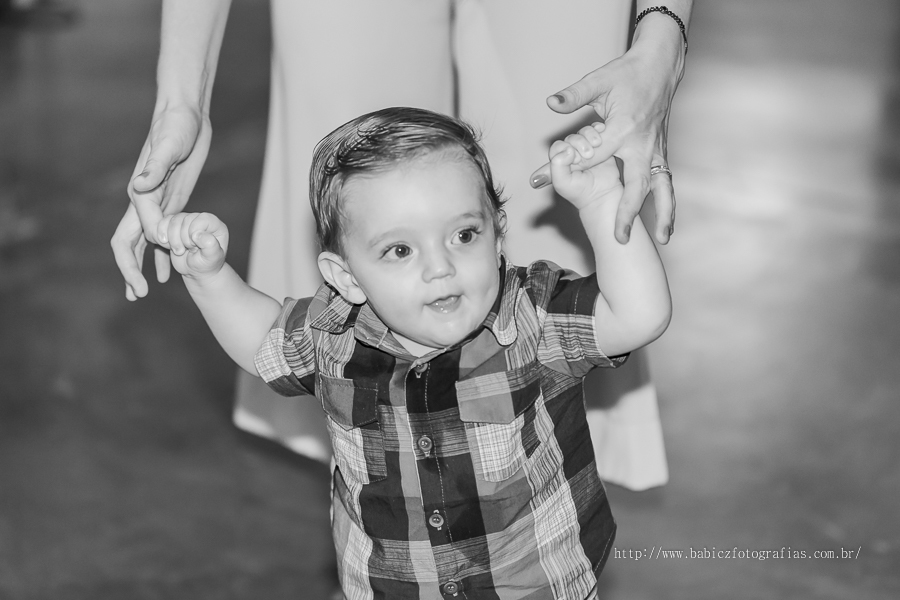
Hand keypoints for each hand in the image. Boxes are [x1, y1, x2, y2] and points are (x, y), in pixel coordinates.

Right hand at [111, 105, 210, 299]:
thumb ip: (156, 167)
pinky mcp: (171, 201)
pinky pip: (163, 235)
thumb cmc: (178, 126)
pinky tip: (166, 274)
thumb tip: (139, 186)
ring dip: (140, 268)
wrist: (186, 115)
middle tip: (135, 296)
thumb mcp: (170, 145)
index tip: (154, 278)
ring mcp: (158, 203)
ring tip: (139, 293)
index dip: (143, 257)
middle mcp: (144, 200)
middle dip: (130, 270)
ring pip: (143, 243)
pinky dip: (163, 255)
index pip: (137, 232)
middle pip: (129, 243)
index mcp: (142, 192)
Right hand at [156, 212, 228, 279]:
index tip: (196, 247)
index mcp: (215, 225)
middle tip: (189, 250)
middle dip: (183, 239)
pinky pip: (163, 222)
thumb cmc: (207, 264)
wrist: (196, 271)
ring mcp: (186, 222)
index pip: (202, 218)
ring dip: (172, 239)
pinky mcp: (174, 226)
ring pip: (173, 221)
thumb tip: (198, 234)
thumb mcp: (212, 258)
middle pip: (185, 219)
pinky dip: (162, 234)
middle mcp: (201, 220)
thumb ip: (211, 245)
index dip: (194, 233)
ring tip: (180, 251)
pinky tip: (166, 244)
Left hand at [530, 43, 681, 244]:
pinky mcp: (661, 152)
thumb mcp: (598, 81)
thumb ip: (574, 96)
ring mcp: (655, 149)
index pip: (594, 156)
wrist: (661, 66)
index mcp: (624, 128)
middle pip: (637, 184)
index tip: (546, 185)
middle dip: (628, 212)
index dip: (571, 169)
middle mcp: (642, 143)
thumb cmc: (627, 73)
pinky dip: (667, 203)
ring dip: (662, 214)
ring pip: (660, 186)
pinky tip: (667, 225)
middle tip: (619, 237)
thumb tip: (551, 103)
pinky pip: (666, 181)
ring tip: (661, 239)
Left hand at [548, 125, 622, 210]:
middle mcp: (572, 155)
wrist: (604, 196)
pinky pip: (597, 131)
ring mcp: (586, 150)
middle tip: (588, 154)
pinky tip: (602, 130)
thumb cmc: (581, 193)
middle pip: (572, 137)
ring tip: (596, 144)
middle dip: (579, 142)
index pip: (558, 146)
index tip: (576, 159)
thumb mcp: (562, 183)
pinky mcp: (601, 146)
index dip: (566, 149)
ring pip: (584, 132)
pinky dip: (598, 128)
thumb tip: (567, 150)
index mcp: (560, 162)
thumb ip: (557, 166)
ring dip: (589, 134)